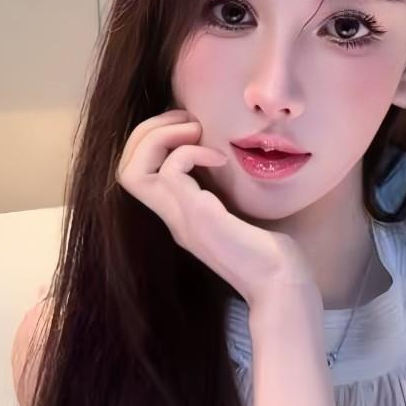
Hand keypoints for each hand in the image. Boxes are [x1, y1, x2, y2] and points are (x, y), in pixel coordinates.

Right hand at [116, 111, 314, 306]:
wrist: (281, 283)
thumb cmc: (272, 252)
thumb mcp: (240, 211)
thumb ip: (224, 190)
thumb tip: (231, 155)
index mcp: (180, 214)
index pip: (136, 174)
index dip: (152, 141)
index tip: (190, 127)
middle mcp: (172, 217)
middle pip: (124, 169)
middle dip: (148, 131)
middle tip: (189, 121)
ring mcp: (180, 219)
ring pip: (131, 171)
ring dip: (160, 136)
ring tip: (196, 130)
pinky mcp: (197, 217)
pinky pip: (171, 171)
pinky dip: (191, 151)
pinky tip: (221, 158)